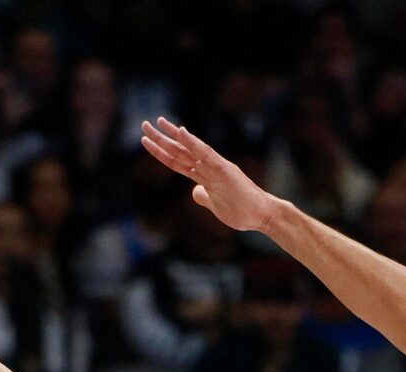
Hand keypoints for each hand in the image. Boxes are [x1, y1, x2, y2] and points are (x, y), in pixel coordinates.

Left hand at [139, 118, 281, 234]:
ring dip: (173, 136)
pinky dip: (193, 142)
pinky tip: (182, 132)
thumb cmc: (241, 211)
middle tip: (144, 125)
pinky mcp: (224, 169)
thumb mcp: (215, 206)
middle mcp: (208, 167)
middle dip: (161, 139)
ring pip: (190, 149)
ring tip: (158, 122)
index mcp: (204, 175)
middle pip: (180, 151)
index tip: (147, 141)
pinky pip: (206, 154)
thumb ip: (204, 197)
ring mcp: (215, 167)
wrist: (261, 215)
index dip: (162, 152)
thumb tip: (195, 192)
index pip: (178, 161)